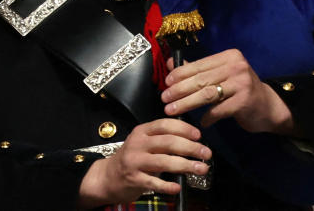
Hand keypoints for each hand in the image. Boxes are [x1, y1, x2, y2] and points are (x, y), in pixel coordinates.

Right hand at [76, 118, 210, 206]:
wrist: (107, 177)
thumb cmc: (132, 158)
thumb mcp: (143, 142)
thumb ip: (161, 139)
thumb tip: (191, 140)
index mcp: (142, 131)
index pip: (165, 125)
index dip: (184, 129)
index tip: (198, 135)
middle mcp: (138, 144)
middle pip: (168, 142)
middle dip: (191, 147)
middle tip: (206, 153)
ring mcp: (135, 162)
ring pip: (164, 161)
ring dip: (186, 165)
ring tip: (201, 168)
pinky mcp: (134, 179)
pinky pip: (154, 182)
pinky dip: (168, 186)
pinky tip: (178, 187)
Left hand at [161, 48, 293, 133]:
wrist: (268, 107)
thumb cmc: (240, 90)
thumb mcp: (221, 76)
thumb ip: (198, 70)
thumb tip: (170, 65)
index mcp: (229, 56)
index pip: (199, 64)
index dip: (180, 74)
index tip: (166, 83)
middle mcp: (236, 66)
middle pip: (201, 79)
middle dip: (179, 90)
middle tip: (164, 99)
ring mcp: (241, 83)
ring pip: (206, 94)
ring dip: (186, 103)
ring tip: (173, 110)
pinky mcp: (244, 101)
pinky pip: (218, 110)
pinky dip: (207, 117)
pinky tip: (200, 122)